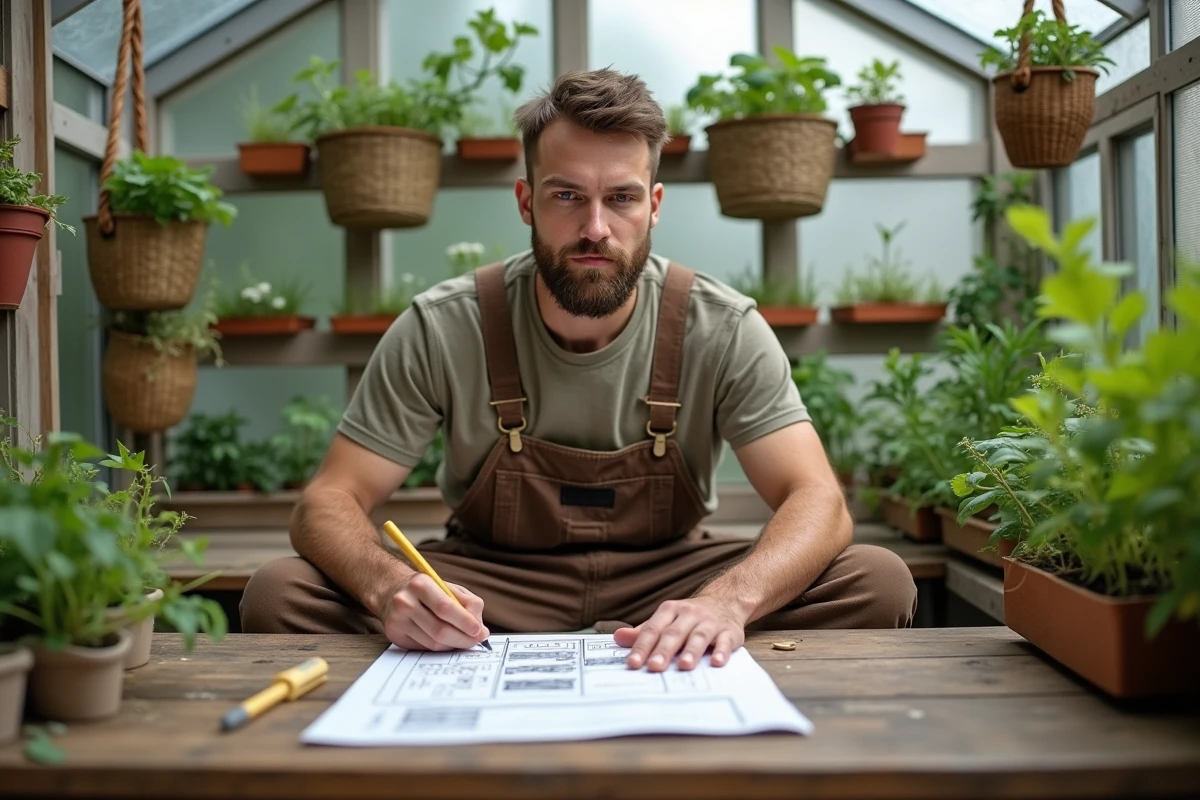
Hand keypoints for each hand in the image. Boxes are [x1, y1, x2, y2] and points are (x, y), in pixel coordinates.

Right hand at [381, 573, 488, 650]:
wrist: (391, 589)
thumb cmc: (426, 590)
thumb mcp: (448, 587)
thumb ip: (468, 604)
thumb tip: (481, 630)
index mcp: (420, 584)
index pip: (445, 608)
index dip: (465, 622)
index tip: (480, 631)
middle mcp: (405, 602)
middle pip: (439, 630)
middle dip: (463, 639)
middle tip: (476, 641)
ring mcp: (397, 620)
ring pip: (432, 643)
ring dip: (453, 645)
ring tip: (462, 640)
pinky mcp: (394, 635)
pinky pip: (423, 648)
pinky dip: (439, 648)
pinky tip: (445, 641)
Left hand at [613, 597, 745, 671]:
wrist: (726, 601)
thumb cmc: (688, 617)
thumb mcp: (665, 620)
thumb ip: (644, 631)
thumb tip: (618, 637)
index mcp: (670, 610)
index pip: (653, 629)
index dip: (642, 646)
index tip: (633, 663)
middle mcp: (690, 614)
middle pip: (674, 633)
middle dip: (664, 650)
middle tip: (654, 667)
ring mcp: (710, 622)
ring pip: (699, 636)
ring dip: (691, 651)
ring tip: (684, 666)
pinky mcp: (729, 631)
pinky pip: (725, 641)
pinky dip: (721, 651)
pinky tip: (716, 662)